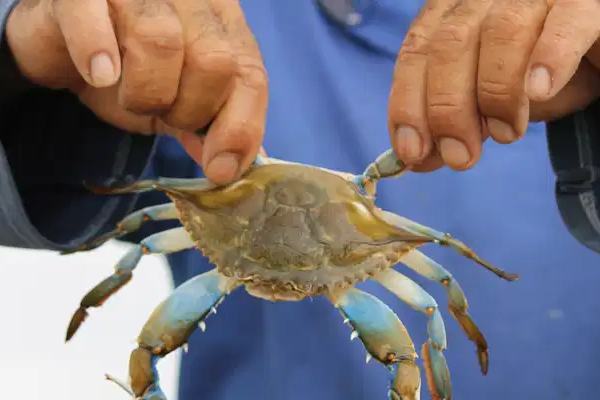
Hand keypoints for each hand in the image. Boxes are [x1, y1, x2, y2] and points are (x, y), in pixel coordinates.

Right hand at [6, 0, 267, 183]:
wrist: (63, 47)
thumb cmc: (129, 72)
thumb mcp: (178, 104)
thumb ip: (211, 127)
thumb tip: (233, 167)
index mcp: (222, 22)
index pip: (250, 75)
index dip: (240, 127)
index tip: (220, 169)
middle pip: (215, 60)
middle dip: (189, 109)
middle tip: (164, 115)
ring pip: (162, 40)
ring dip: (146, 92)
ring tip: (130, 97)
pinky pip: (91, 12)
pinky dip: (95, 50)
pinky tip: (99, 75)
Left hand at [388, 0, 599, 171]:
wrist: (594, 52)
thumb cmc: (534, 73)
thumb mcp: (486, 104)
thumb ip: (450, 126)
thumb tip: (417, 160)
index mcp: (453, 13)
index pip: (416, 52)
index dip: (408, 103)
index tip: (413, 151)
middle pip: (450, 45)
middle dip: (447, 109)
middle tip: (462, 157)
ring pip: (501, 31)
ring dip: (496, 93)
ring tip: (508, 134)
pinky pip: (565, 19)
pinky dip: (550, 56)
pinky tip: (539, 91)